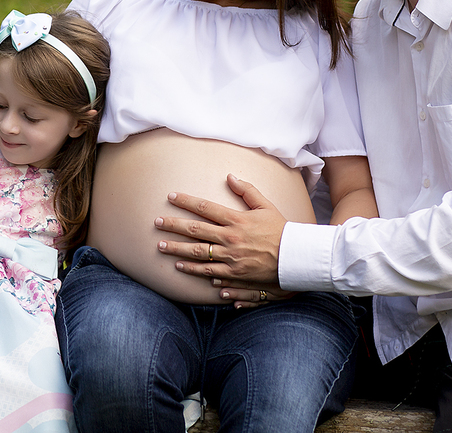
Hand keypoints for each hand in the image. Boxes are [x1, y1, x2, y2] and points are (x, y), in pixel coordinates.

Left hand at [155, 175, 289, 303]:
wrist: (296, 259)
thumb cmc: (282, 231)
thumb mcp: (266, 206)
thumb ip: (247, 191)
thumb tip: (230, 176)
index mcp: (236, 220)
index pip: (205, 208)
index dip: (186, 201)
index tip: (171, 196)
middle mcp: (230, 239)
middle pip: (195, 231)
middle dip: (173, 225)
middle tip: (156, 222)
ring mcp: (230, 259)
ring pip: (197, 254)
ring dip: (177, 250)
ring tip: (161, 247)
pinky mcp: (234, 275)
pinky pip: (209, 272)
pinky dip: (195, 270)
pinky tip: (181, 268)